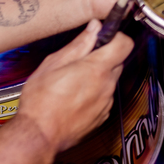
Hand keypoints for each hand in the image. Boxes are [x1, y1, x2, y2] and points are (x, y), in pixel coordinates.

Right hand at [16, 20, 132, 153]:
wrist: (38, 136)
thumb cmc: (41, 102)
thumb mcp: (53, 64)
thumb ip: (79, 44)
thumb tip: (94, 27)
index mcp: (97, 68)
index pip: (125, 43)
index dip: (116, 37)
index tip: (104, 37)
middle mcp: (106, 85)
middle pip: (117, 62)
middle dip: (103, 57)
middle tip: (81, 61)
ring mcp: (106, 102)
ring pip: (109, 80)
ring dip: (97, 77)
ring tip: (73, 82)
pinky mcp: (102, 116)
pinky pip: (104, 97)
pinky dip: (94, 94)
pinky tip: (75, 98)